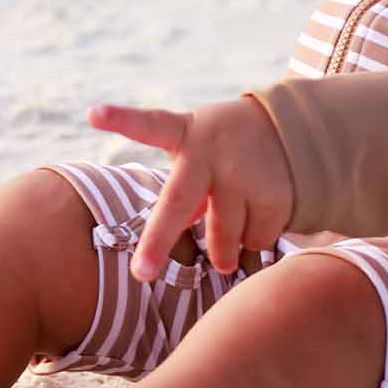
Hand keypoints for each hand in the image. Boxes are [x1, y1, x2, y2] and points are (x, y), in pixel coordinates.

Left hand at [86, 96, 294, 279]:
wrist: (295, 131)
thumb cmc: (226, 148)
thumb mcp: (199, 151)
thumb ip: (182, 187)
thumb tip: (178, 226)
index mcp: (186, 134)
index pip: (149, 124)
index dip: (121, 119)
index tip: (92, 113)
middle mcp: (211, 152)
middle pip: (177, 203)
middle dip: (157, 241)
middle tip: (141, 274)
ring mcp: (243, 174)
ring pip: (222, 239)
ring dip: (225, 248)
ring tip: (234, 219)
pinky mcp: (273, 196)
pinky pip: (254, 241)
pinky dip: (254, 238)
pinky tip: (260, 209)